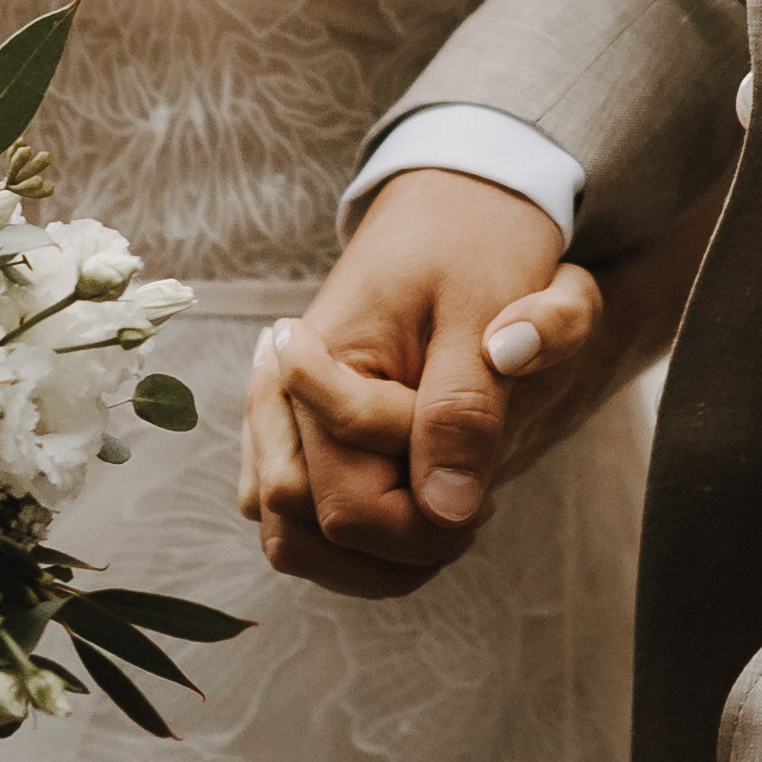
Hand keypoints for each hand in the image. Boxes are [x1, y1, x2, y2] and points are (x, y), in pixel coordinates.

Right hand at [240, 169, 609, 596]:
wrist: (454, 207)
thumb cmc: (475, 248)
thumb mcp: (488, 312)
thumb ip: (467, 407)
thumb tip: (448, 510)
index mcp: (309, 365)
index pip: (347, 509)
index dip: (428, 521)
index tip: (488, 490)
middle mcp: (272, 402)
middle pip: (307, 536)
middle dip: (402, 542)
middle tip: (475, 499)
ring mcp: (274, 427)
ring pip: (294, 545)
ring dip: (376, 554)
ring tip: (448, 503)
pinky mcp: (288, 444)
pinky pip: (301, 530)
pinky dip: (363, 541)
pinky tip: (422, 502)